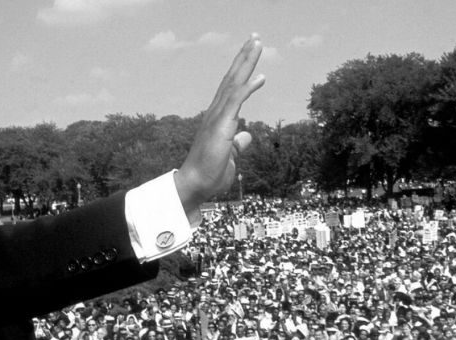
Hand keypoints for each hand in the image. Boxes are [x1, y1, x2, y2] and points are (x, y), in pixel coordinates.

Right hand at [175, 34, 264, 217]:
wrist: (195, 186)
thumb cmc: (209, 173)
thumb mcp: (229, 155)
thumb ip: (237, 142)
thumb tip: (247, 134)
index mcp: (218, 118)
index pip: (232, 88)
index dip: (242, 69)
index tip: (252, 52)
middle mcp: (215, 112)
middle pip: (232, 78)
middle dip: (244, 57)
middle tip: (255, 36)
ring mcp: (217, 118)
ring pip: (233, 83)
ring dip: (246, 62)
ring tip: (257, 43)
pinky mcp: (220, 126)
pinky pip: (235, 102)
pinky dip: (247, 88)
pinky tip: (260, 76)